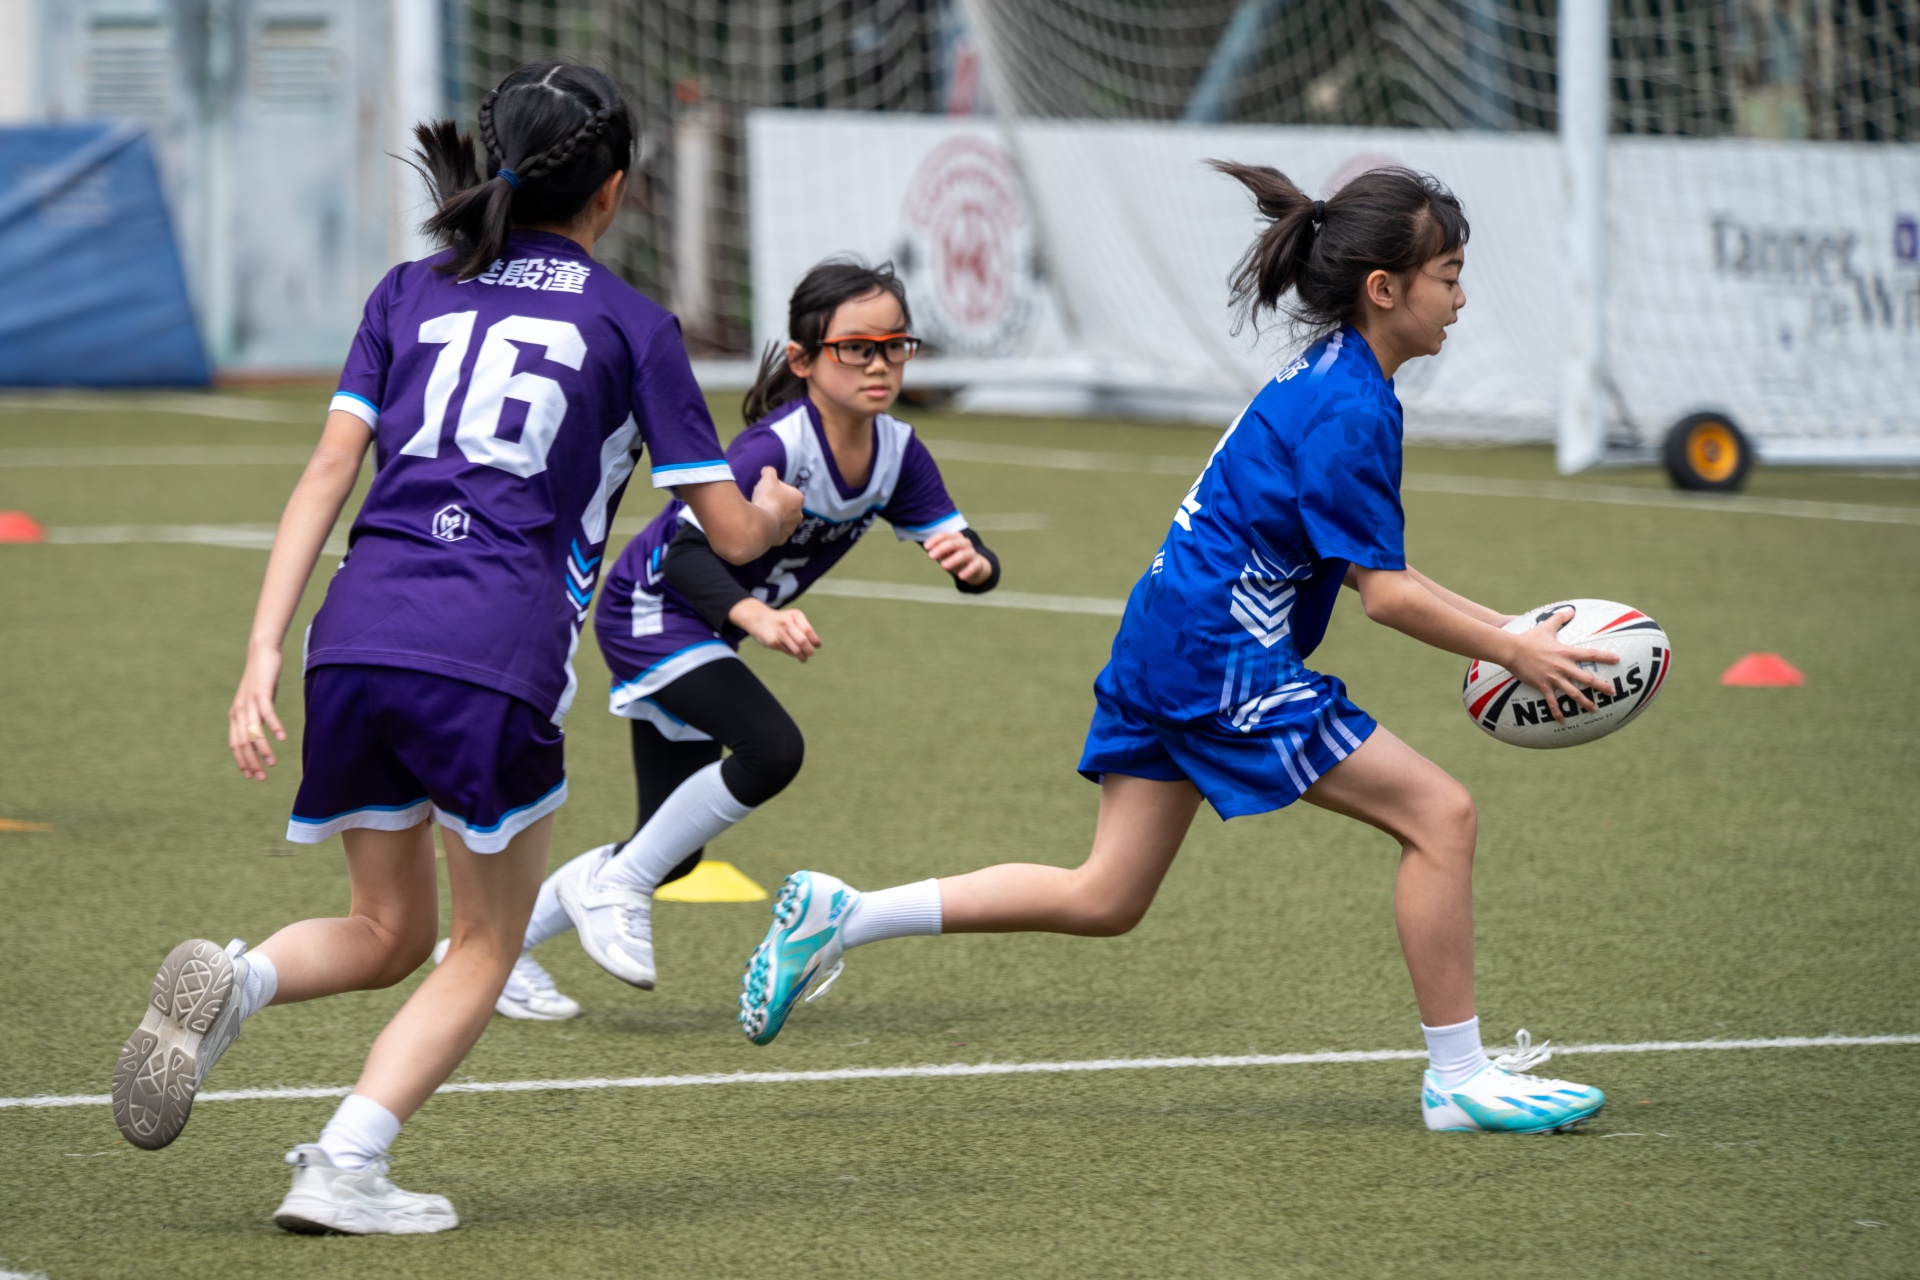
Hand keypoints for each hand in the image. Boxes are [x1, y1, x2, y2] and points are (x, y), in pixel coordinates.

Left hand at [229, 641, 286, 779]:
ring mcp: (249, 702)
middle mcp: (239, 711)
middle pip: (242, 742)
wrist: (261, 653)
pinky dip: (274, 727)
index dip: (242, 762)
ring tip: (272, 762)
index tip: (252, 776)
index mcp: (235, 716)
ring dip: (262, 749)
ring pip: (253, 731)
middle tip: (262, 777)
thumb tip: (260, 737)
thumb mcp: (256, 703)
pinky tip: (282, 738)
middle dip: (251, 762)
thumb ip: (256, 719)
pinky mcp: (261, 692)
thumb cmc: (261, 680)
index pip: (235, 745)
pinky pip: (267, 713)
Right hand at [732, 598, 821, 661]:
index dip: (815, 640)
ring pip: (796, 649)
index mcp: (795, 615)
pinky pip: (788, 652)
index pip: (808, 631)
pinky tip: (794, 654)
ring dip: (803, 656)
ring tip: (804, 658)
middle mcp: (787, 623)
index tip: (818, 646)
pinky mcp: (773, 642)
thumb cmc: (781, 620)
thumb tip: (815, 645)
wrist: (759, 619)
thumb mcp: (793, 618)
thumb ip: (803, 628)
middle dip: (809, 650)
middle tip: (810, 653)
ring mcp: (779, 633)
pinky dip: (793, 655)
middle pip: (803, 641)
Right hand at [751, 466, 804, 541]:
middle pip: (785, 506)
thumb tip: (767, 470)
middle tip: (762, 501)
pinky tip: (761, 524)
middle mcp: (798, 515)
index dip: (774, 488)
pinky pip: (775, 532)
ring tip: (761, 513)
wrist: (761, 523)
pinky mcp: (782, 540)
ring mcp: (790, 529)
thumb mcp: (767, 479)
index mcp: (798, 498)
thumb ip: (769, 472)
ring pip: (781, 520)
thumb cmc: (767, 499)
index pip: (786, 490)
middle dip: (775, 503)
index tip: (765, 489)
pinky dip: (769, 528)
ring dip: (773, 516)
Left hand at [923, 530, 990, 584]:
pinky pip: (974, 566)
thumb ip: (938, 552)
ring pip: (963, 554)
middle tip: (931, 556)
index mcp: (955, 537)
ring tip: (943, 566)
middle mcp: (964, 543)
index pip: (945, 535)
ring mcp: (972, 553)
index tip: (926, 547)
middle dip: (941, 548)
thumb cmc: (955, 558)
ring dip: (953, 559)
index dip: (935, 540)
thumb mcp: (945, 554)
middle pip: (953, 543)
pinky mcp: (978, 563)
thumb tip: (932, 552)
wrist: (974, 567)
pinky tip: (961, 576)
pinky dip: (967, 571)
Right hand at [1500, 608, 1619, 722]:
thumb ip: (1560, 618)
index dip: (1605, 657)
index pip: (1590, 654)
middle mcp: (1563, 666)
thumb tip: (1570, 610)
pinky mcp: (1542, 686)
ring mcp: (1553, 678)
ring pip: (1573, 693)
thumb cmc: (1528, 638)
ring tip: (1594, 709)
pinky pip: (1552, 702)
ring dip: (1585, 702)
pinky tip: (1562, 721)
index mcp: (1566, 653)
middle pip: (1586, 678)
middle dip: (1601, 686)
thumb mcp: (1546, 626)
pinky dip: (1557, 712)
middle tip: (1612, 692)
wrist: (1512, 650)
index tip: (1617, 660)